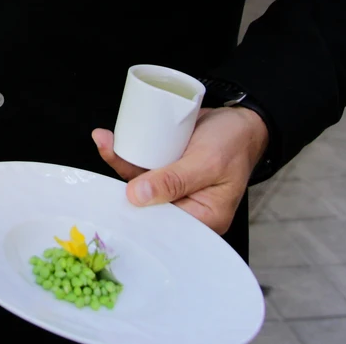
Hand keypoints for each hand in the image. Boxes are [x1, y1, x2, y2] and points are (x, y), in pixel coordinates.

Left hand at [90, 107, 268, 234]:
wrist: (239, 120)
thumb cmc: (234, 143)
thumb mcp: (207, 162)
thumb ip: (174, 181)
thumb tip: (137, 196)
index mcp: (203, 218)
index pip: (163, 225)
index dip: (137, 214)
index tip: (113, 197)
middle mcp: (185, 206)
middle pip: (146, 204)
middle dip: (120, 184)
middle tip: (105, 160)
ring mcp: (172, 188)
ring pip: (138, 182)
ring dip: (120, 162)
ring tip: (105, 142)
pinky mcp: (164, 170)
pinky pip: (141, 166)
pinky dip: (126, 152)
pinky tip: (110, 139)